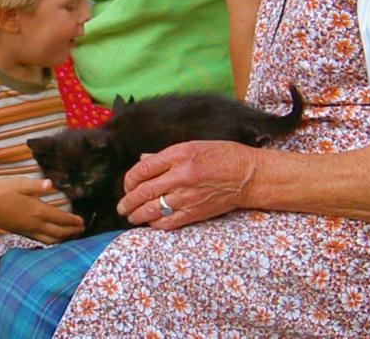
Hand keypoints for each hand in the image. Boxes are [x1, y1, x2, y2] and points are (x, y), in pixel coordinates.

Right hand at [0, 177, 83, 243]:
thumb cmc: (2, 191)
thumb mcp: (20, 184)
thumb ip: (36, 186)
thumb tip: (50, 184)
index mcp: (36, 210)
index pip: (59, 218)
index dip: (72, 221)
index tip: (82, 221)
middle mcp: (33, 223)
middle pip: (57, 232)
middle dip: (71, 232)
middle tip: (81, 230)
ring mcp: (26, 229)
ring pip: (49, 239)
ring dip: (62, 238)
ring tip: (71, 236)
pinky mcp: (20, 232)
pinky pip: (39, 240)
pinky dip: (49, 241)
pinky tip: (52, 239)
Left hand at [116, 140, 258, 229]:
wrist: (248, 176)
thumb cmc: (223, 156)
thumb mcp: (193, 145)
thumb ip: (166, 155)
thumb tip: (144, 160)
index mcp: (179, 155)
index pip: (143, 168)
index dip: (130, 179)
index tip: (127, 184)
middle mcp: (181, 176)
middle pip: (144, 191)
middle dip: (128, 201)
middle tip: (122, 206)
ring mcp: (187, 196)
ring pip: (152, 209)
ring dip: (137, 215)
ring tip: (131, 216)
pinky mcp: (195, 212)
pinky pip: (168, 222)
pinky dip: (155, 223)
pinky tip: (151, 222)